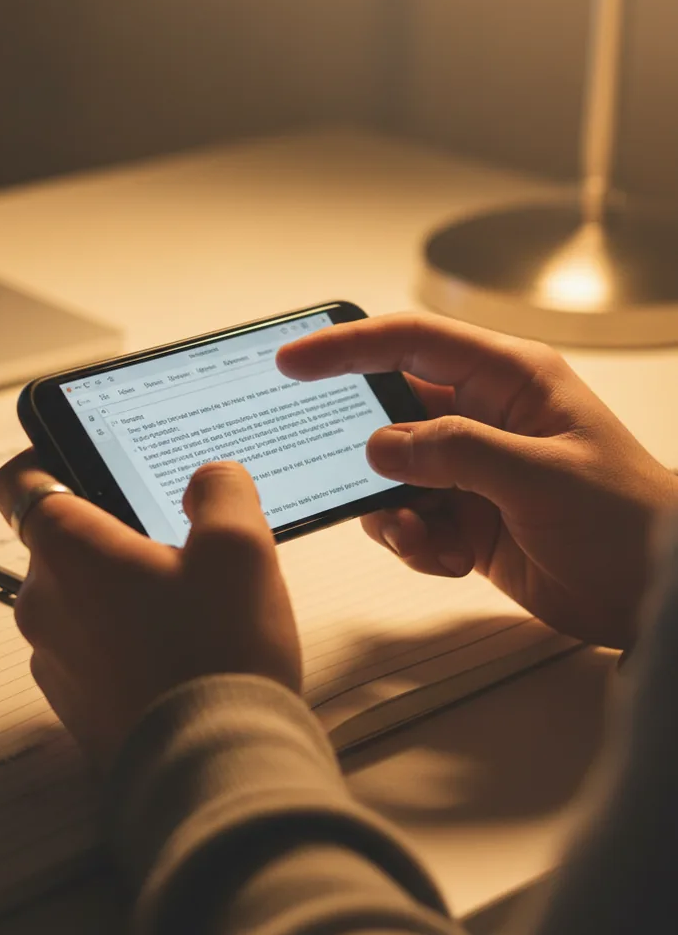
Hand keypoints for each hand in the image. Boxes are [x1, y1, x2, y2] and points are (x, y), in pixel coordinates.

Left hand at [0, 454, 298, 769]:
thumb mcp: (241, 548)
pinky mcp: (73, 703)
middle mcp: (42, 603)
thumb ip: (221, 490)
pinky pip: (89, 646)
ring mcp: (52, 658)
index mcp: (67, 551)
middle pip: (60, 540)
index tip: (81, 453)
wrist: (215, 770)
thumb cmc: (218, 654)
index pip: (16, 479)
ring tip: (189, 601)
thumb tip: (208, 479)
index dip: (45, 454)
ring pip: (78, 596)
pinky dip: (122, 635)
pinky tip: (179, 648)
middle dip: (113, 530)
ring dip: (120, 587)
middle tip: (175, 537)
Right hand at [278, 312, 677, 648]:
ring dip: (393, 510)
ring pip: (390, 475)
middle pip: (390, 412)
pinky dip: (415, 542)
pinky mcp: (464, 515)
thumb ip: (455, 451)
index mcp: (508, 379)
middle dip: (364, 449)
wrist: (652, 591)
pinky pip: (408, 519)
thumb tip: (381, 447)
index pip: (411, 343)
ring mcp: (470, 469)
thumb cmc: (626, 519)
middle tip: (337, 471)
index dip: (346, 347)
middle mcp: (482, 417)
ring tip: (423, 535)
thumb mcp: (539, 475)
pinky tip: (451, 556)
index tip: (293, 361)